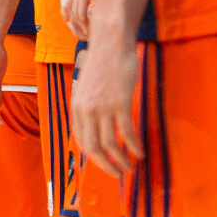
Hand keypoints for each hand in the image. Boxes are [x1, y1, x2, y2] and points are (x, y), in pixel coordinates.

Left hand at [71, 40, 141, 176]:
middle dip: (106, 166)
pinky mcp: (120, 103)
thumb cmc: (102, 63)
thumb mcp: (88, 87)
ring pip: (110, 144)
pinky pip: (126, 132)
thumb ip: (89, 107)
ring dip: (122, 160)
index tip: (105, 165)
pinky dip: (133, 146)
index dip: (94, 158)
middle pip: (94, 148)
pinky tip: (140, 152)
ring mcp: (103, 107)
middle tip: (118, 175)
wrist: (111, 42)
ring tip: (131, 167)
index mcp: (76, 108)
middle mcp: (86, 110)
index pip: (82, 142)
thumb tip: (96, 127)